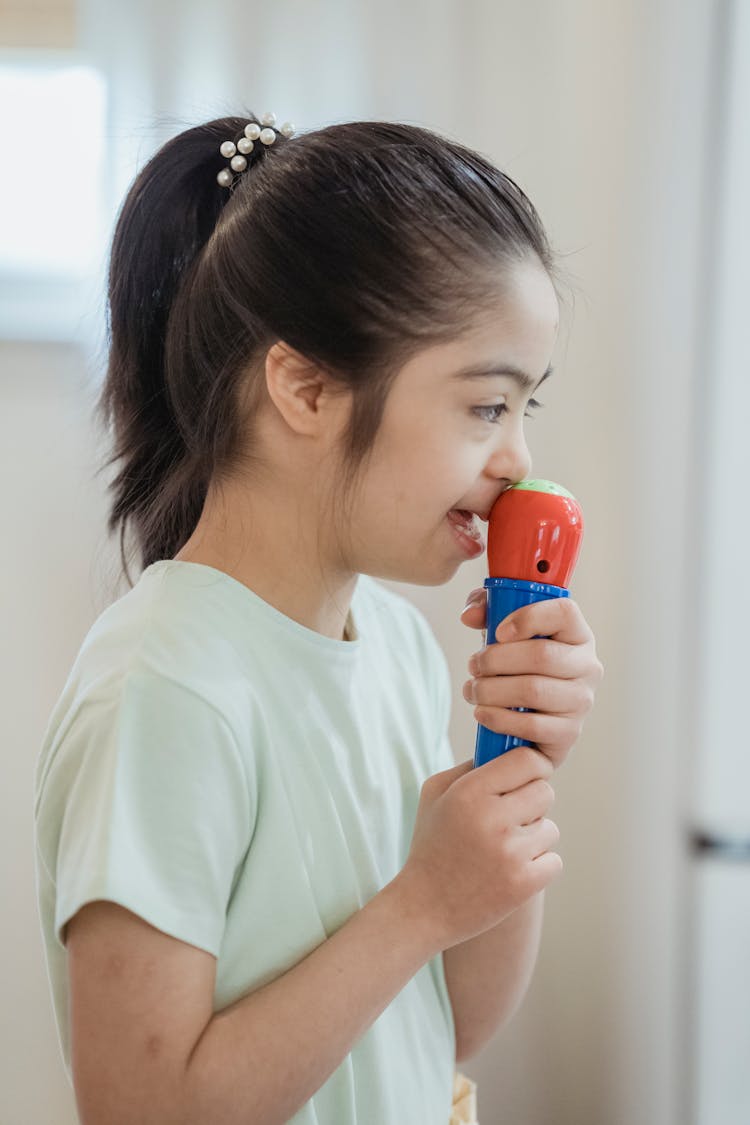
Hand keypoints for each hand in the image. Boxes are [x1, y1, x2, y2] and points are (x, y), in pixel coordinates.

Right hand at [399, 747, 560, 949]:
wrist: (424, 907)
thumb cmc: (432, 844)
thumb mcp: (435, 794)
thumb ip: (470, 768)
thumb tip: (506, 751)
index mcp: (470, 792)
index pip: (527, 760)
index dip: (532, 767)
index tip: (525, 778)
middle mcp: (492, 819)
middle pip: (545, 791)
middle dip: (531, 803)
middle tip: (509, 819)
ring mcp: (511, 853)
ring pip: (550, 828)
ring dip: (534, 838)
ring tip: (503, 850)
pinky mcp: (524, 883)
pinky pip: (553, 860)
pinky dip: (537, 866)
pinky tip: (510, 871)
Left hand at [460, 589, 603, 768]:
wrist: (524, 723)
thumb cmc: (517, 668)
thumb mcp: (501, 633)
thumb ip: (485, 611)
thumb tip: (470, 615)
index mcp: (576, 634)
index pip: (565, 613)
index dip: (529, 618)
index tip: (498, 632)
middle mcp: (587, 666)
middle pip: (541, 655)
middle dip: (495, 660)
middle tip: (473, 665)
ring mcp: (581, 702)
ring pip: (533, 691)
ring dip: (491, 690)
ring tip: (473, 690)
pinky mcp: (568, 733)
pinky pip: (531, 725)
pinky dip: (499, 718)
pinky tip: (483, 713)